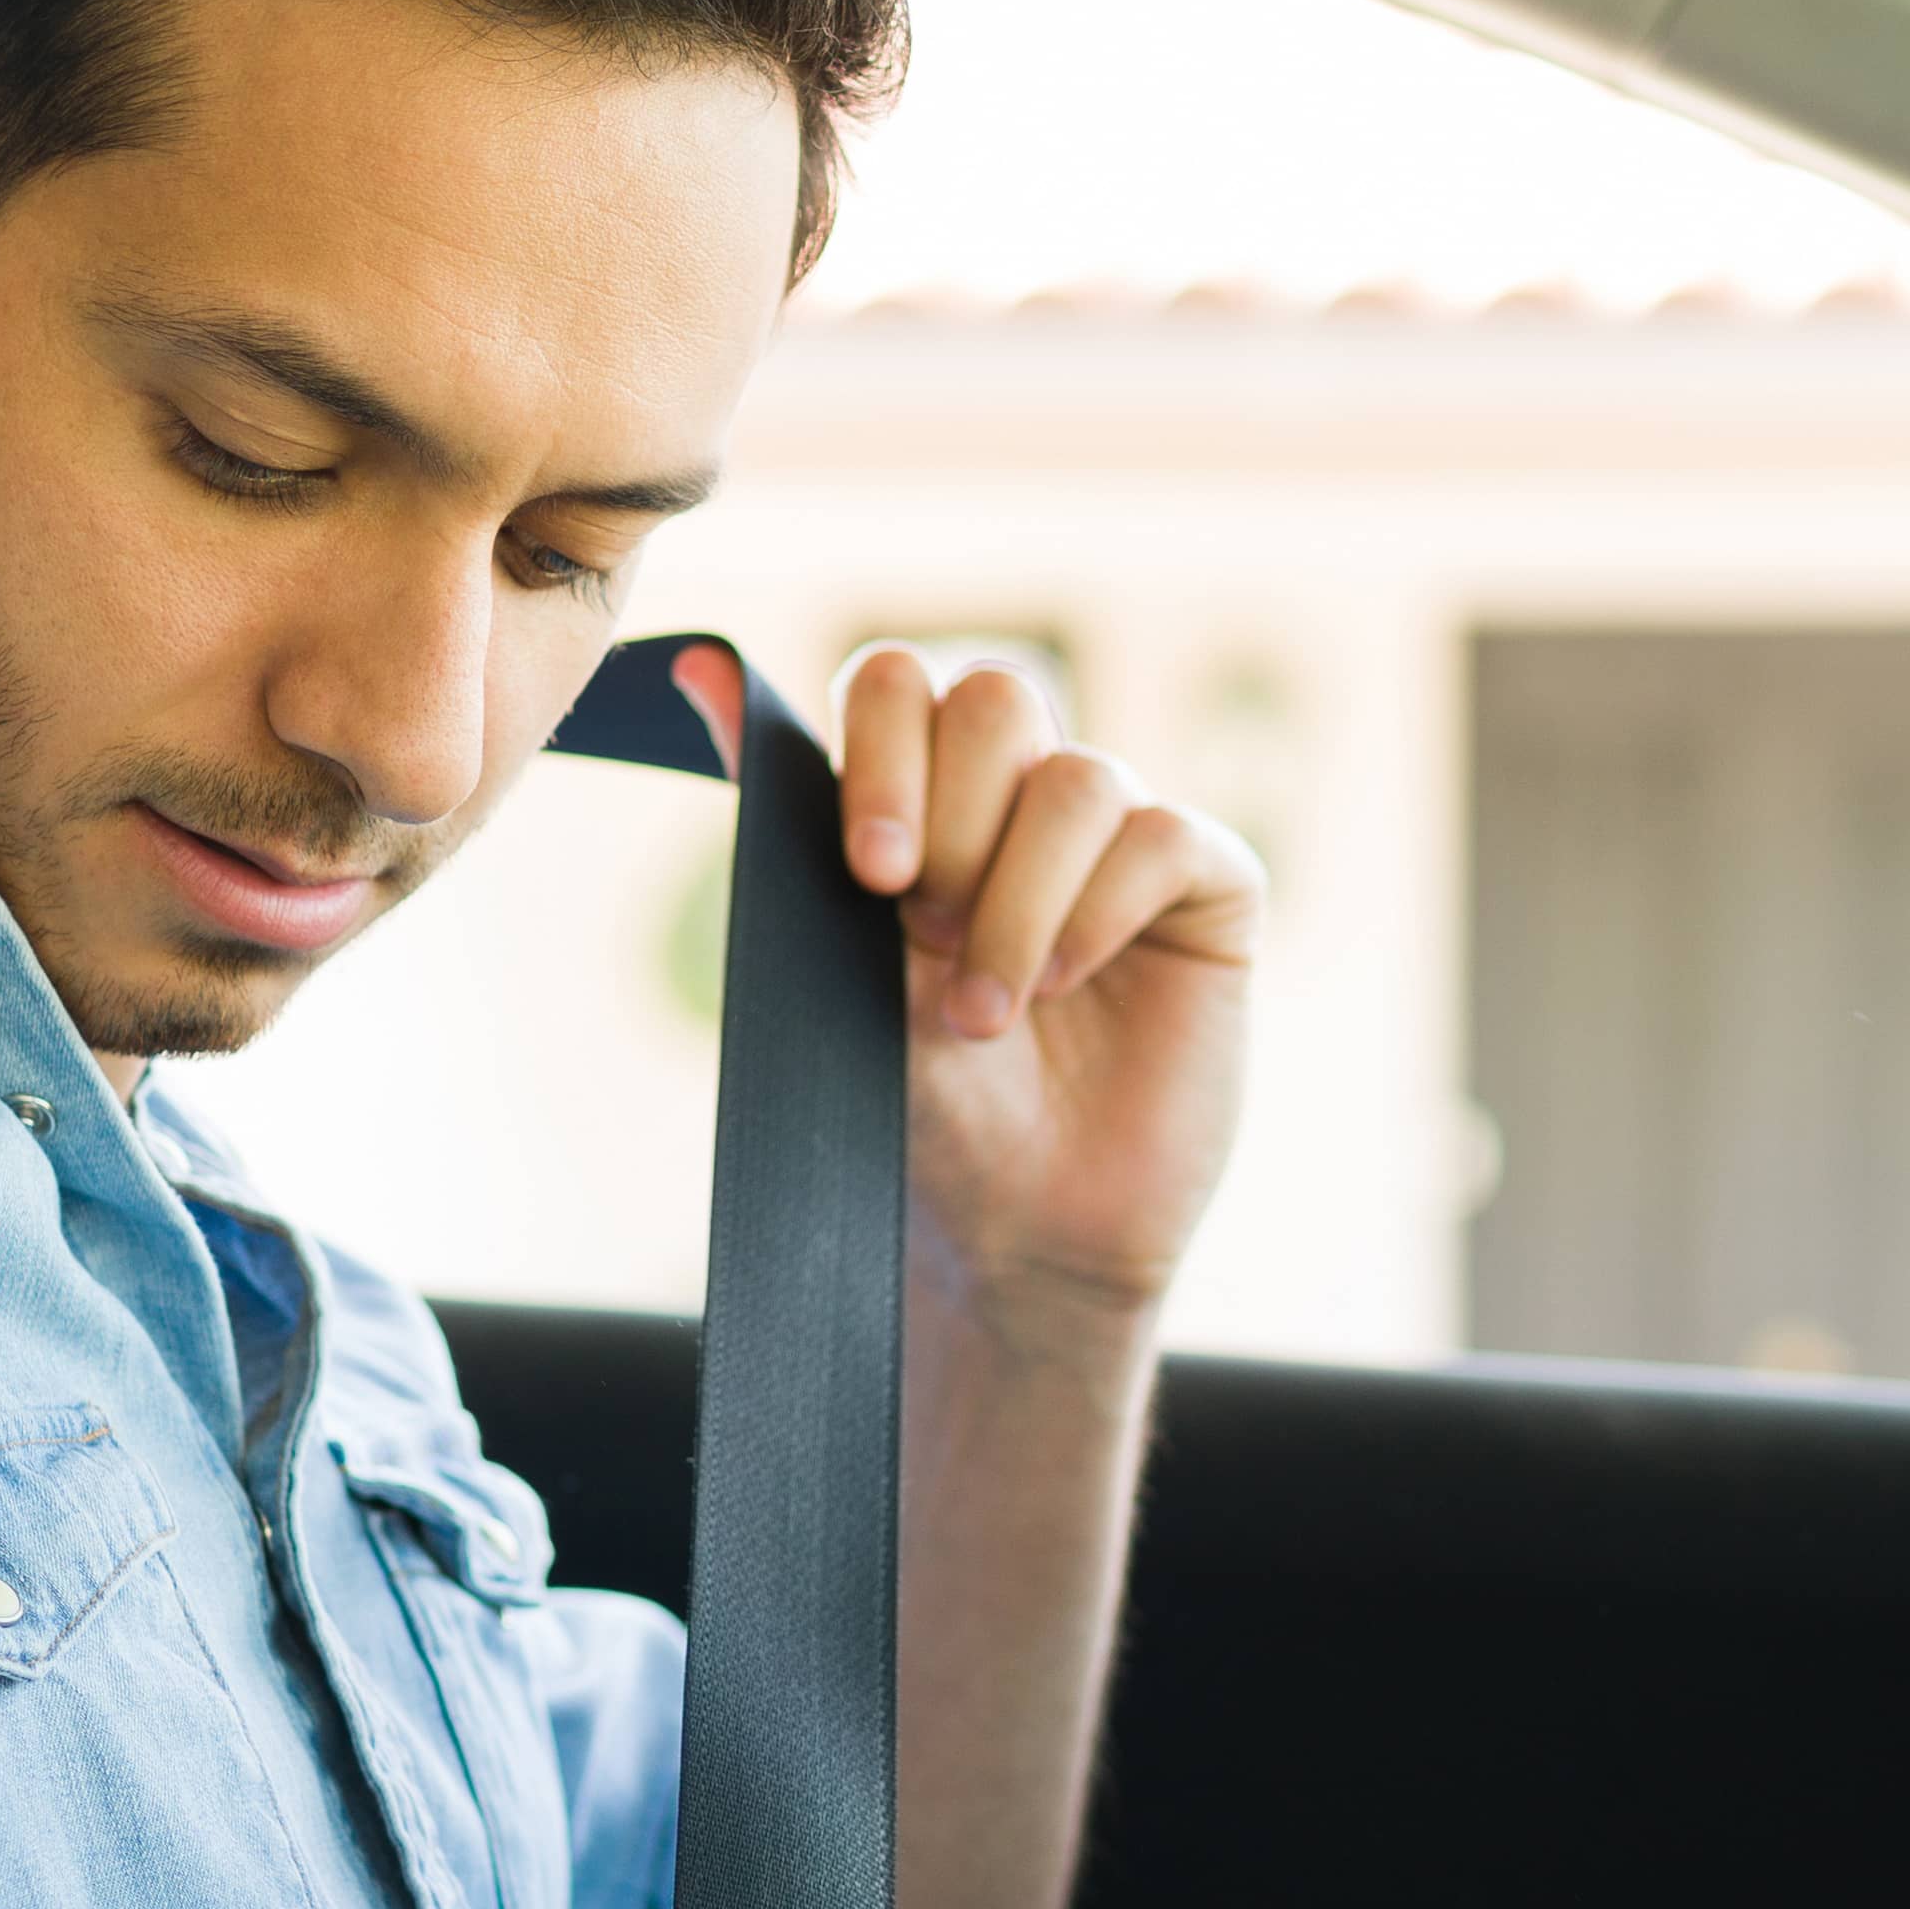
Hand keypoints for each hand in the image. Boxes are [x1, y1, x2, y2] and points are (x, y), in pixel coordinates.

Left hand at [693, 642, 1256, 1345]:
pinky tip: (1069, 987)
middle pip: (998, 696)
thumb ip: (794, 831)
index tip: (869, 872)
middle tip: (927, 938)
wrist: (1018, 1235)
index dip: (884, 751)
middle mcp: (1027, 804)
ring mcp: (1124, 841)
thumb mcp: (840, 972)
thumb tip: (700, 673)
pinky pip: (1161, 836)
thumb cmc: (924, 1115)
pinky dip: (1099, 912)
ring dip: (1017, 901)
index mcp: (928, 804)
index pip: (902, 684)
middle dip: (953, 822)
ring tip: (987, 1013)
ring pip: (1079, 779)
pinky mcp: (1209, 890)